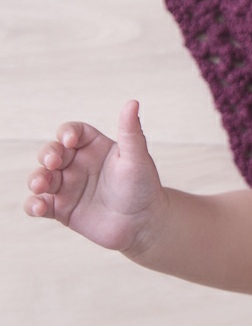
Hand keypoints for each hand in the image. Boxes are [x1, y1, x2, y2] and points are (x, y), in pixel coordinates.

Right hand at [25, 100, 164, 252]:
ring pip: (41, 177)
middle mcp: (78, 164)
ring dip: (36, 178)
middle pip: (52, 152)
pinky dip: (33, 204)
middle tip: (53, 162)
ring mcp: (68, 187)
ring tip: (41, 184)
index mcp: (95, 148)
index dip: (67, 133)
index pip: (73, 132)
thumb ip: (131, 132)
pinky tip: (39, 206)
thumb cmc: (143, 187)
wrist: (144, 223)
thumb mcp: (137, 158)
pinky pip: (39, 204)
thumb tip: (132, 102)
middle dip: (48, 154)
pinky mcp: (61, 209)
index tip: (70, 140)